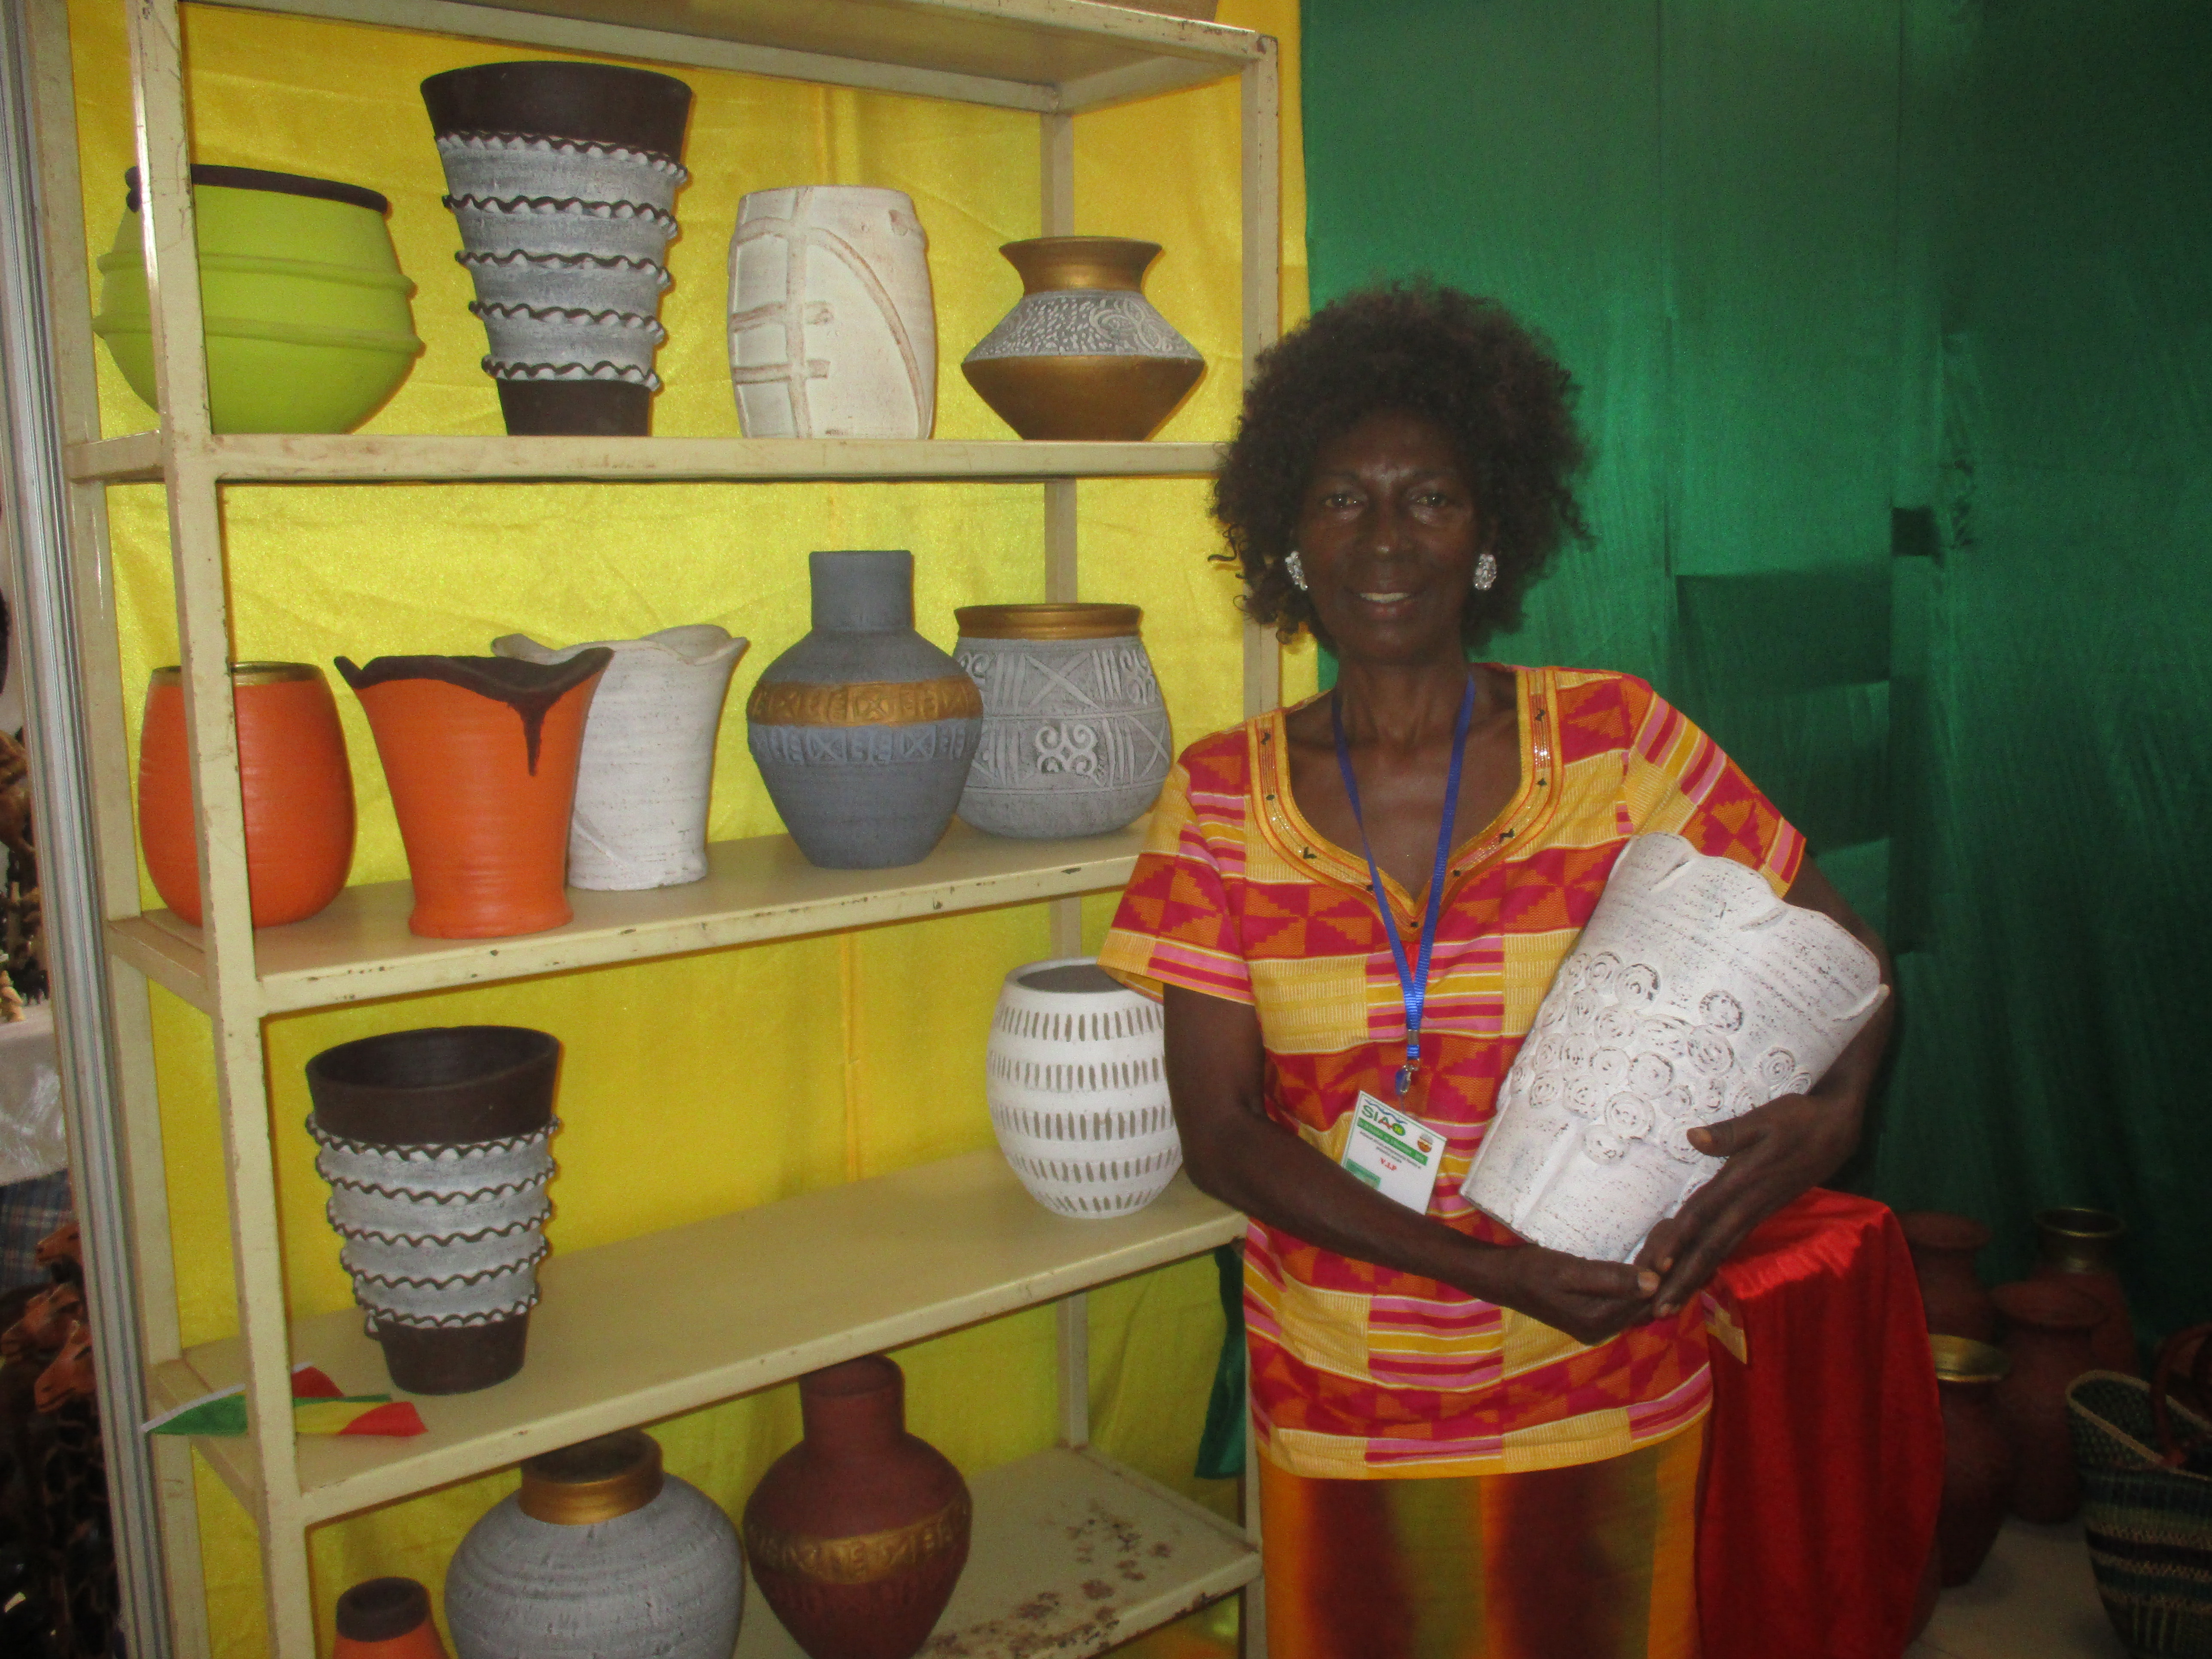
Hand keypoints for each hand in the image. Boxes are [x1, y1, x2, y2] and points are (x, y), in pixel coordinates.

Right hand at [1482, 1245, 1661, 1346]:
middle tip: (1675, 1235)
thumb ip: (1611, 1278)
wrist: (1502, 1278)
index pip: (1645, 1295)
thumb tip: (1655, 1282)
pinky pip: (1628, 1301)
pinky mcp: (1594, 1316)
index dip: (1663, 1266)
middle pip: (1647, 1302)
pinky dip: (1641, 1282)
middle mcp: (1603, 1330)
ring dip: (1656, 1277)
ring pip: (1640, 1302)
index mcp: (1598, 1321)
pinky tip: (1648, 1261)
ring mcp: (1599, 1325)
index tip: (1674, 1234)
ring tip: (1668, 1244)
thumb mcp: (1569, 1271)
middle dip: (1664, 1271)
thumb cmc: (1532, 1270)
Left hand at [1635, 1090, 1859, 1317]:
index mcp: (1742, 1182)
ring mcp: (1755, 1213)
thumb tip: (1693, 1137)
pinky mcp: (1761, 1214)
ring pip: (1720, 1252)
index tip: (1657, 1266)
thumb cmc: (1798, 1120)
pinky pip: (1730, 1244)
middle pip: (1709, 1247)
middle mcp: (1747, 1205)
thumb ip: (1729, 1133)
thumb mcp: (1765, 1119)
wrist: (1836, 1130)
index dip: (1680, 1239)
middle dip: (1682, 1279)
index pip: (1702, 1215)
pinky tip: (1696, 1281)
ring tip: (1668, 1306)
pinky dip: (1711, 1265)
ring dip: (1694, 1280)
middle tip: (1656, 1310)